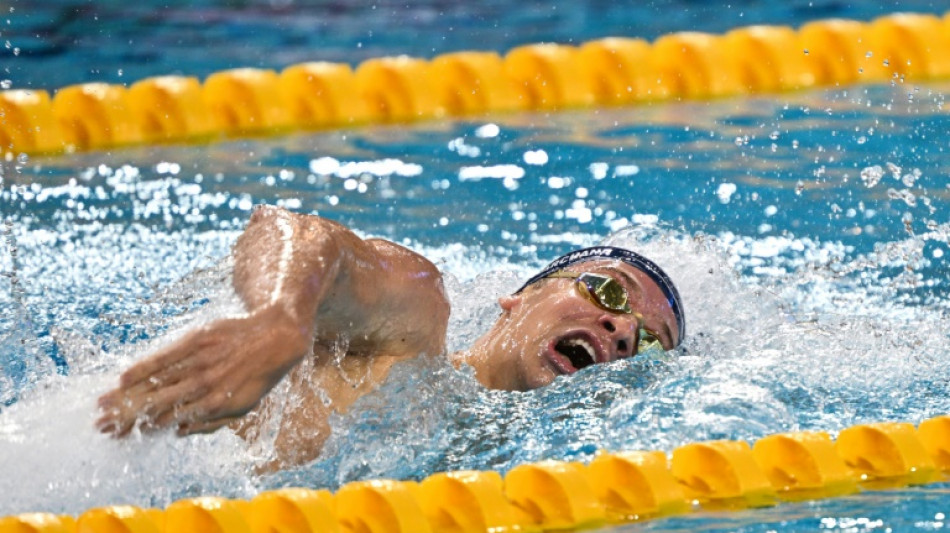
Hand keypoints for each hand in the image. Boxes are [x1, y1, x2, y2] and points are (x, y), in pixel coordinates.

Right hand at [96, 306, 308, 436]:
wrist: (277, 336)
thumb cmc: (258, 375)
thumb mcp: (243, 407)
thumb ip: (211, 422)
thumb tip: (177, 432)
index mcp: (215, 405)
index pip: (168, 421)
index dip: (141, 430)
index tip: (119, 436)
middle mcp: (204, 386)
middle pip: (156, 405)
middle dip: (126, 417)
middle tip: (100, 426)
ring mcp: (200, 362)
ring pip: (156, 382)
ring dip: (126, 396)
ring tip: (102, 405)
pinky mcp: (197, 340)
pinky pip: (165, 356)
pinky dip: (143, 368)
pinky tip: (123, 378)